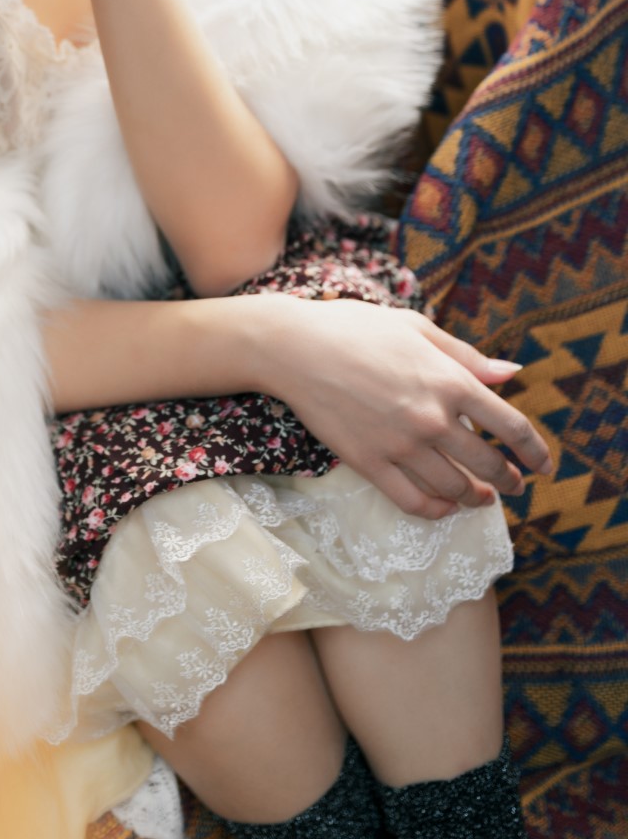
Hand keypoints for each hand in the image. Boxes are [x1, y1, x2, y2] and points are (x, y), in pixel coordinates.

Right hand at [256, 296, 553, 519]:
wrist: (294, 347)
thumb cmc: (356, 328)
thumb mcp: (417, 328)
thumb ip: (466, 356)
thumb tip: (511, 374)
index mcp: (449, 380)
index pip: (511, 426)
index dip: (535, 451)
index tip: (543, 464)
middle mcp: (432, 418)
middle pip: (489, 466)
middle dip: (508, 480)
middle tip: (514, 485)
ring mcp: (400, 445)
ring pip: (454, 488)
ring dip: (475, 498)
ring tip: (480, 498)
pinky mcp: (369, 463)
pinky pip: (413, 501)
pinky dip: (436, 511)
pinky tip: (443, 506)